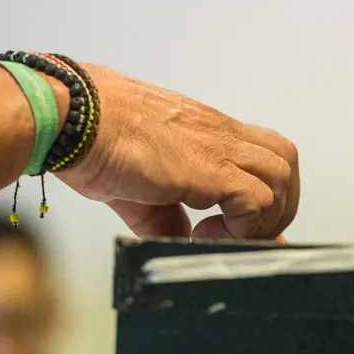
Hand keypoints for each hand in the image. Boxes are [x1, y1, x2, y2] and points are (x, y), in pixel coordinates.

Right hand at [58, 65, 300, 240]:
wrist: (69, 114)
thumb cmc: (91, 136)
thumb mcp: (137, 184)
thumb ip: (165, 213)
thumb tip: (179, 238)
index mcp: (205, 131)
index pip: (260, 153)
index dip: (260, 192)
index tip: (234, 224)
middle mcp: (219, 134)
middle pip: (284, 161)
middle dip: (276, 205)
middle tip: (243, 232)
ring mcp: (217, 148)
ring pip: (281, 177)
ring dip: (264, 216)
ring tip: (226, 236)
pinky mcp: (209, 168)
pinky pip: (257, 199)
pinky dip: (244, 226)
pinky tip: (206, 234)